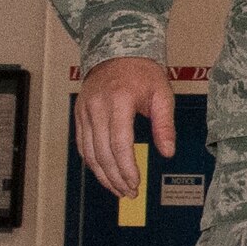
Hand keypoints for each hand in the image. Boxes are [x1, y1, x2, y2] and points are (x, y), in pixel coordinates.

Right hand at [75, 56, 173, 196]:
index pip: (120, 143)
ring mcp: (85, 111)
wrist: (117, 53)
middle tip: (129, 193)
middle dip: (115, 177)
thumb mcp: (162, 94)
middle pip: (102, 153)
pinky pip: (82, 144)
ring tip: (118, 189)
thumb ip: (165, 125)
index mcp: (119, 100)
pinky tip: (103, 174)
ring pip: (89, 152)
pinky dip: (91, 162)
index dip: (126, 168)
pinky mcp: (79, 115)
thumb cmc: (142, 73)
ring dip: (103, 175)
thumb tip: (167, 152)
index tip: (136, 183)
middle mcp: (97, 107)